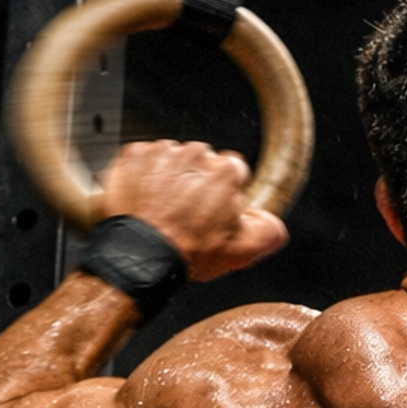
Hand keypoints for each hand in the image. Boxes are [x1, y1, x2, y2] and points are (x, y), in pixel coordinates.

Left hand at [100, 138, 288, 280]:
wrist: (141, 254)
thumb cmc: (188, 251)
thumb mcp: (242, 251)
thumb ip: (269, 232)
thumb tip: (272, 222)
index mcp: (225, 171)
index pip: (234, 170)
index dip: (226, 192)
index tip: (214, 209)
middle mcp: (195, 154)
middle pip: (203, 162)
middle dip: (198, 182)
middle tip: (187, 213)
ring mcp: (162, 153)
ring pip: (173, 160)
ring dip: (171, 178)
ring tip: (164, 208)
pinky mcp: (134, 156)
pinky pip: (144, 159)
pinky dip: (145, 176)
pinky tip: (146, 200)